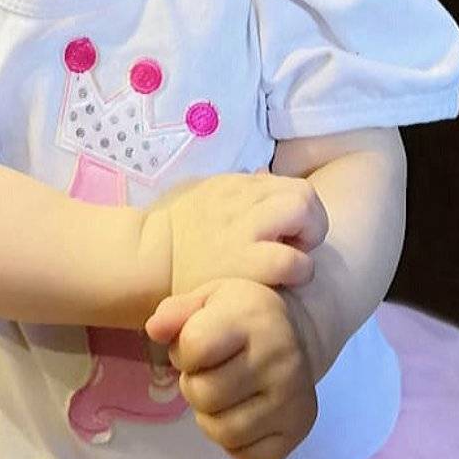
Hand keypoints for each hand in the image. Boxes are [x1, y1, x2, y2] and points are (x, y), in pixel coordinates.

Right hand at [145, 169, 328, 299]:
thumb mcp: (204, 195)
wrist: (145, 261)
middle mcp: (244, 200)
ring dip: (308, 240)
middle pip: (305, 194)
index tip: (283, 234)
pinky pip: (292, 260)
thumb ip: (237, 189)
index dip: (296, 211)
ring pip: (304, 211)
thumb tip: (266, 177)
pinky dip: (298, 270)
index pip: (289, 185)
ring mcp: (246, 229)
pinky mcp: (246, 262)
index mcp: (236, 186)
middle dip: (312, 221)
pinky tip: (282, 281)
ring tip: (290, 261)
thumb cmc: (175, 235)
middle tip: (294, 246)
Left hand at [145, 277, 317, 458]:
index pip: (196, 347)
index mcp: (253, 320)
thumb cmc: (240, 317)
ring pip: (225, 433)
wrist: (296, 333)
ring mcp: (294, 399)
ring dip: (212, 418)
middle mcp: (280, 360)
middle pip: (205, 395)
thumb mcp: (207, 299)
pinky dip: (236, 444)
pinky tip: (242, 414)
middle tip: (208, 374)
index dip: (183, 352)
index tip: (196, 348)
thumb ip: (174, 311)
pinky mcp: (300, 430)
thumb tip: (155, 330)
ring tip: (223, 395)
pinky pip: (250, 458)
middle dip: (194, 387)